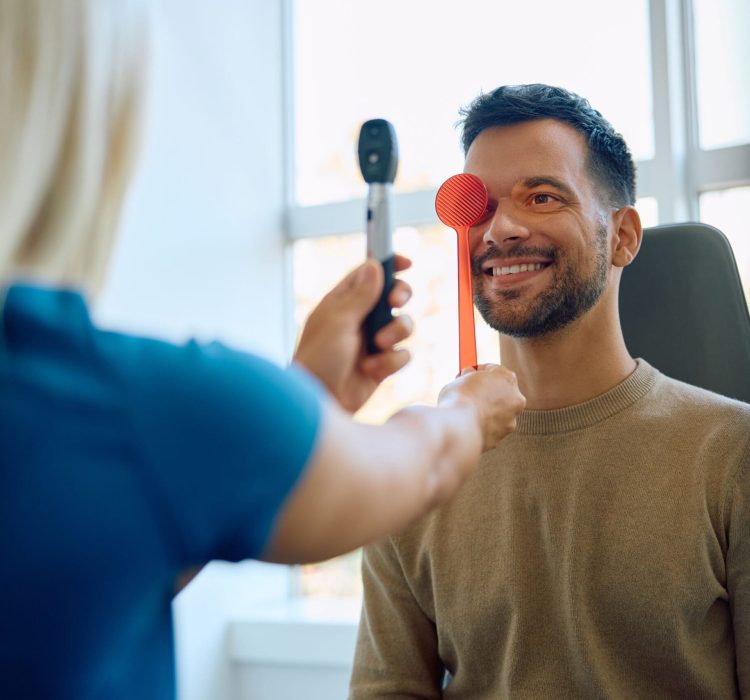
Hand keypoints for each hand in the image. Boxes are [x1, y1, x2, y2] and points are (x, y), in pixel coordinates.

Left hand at [294, 255, 413, 412]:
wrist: (320, 401)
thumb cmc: (319, 358)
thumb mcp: (338, 321)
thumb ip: (360, 295)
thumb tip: (374, 264)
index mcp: (344, 301)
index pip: (369, 274)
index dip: (389, 265)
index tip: (407, 263)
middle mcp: (361, 318)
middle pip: (394, 295)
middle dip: (400, 297)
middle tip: (394, 303)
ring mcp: (373, 341)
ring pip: (404, 324)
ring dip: (396, 333)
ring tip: (378, 346)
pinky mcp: (383, 364)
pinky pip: (403, 355)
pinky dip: (391, 361)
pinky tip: (371, 370)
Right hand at [438, 364, 525, 450]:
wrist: (458, 427)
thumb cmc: (459, 399)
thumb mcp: (461, 378)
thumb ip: (469, 377)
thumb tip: (467, 377)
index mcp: (507, 378)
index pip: (493, 370)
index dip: (478, 372)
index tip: (468, 374)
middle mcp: (515, 399)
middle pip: (499, 392)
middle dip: (484, 392)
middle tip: (466, 392)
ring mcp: (510, 420)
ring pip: (495, 413)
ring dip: (483, 411)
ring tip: (463, 411)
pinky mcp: (500, 438)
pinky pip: (489, 428)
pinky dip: (480, 426)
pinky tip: (466, 424)